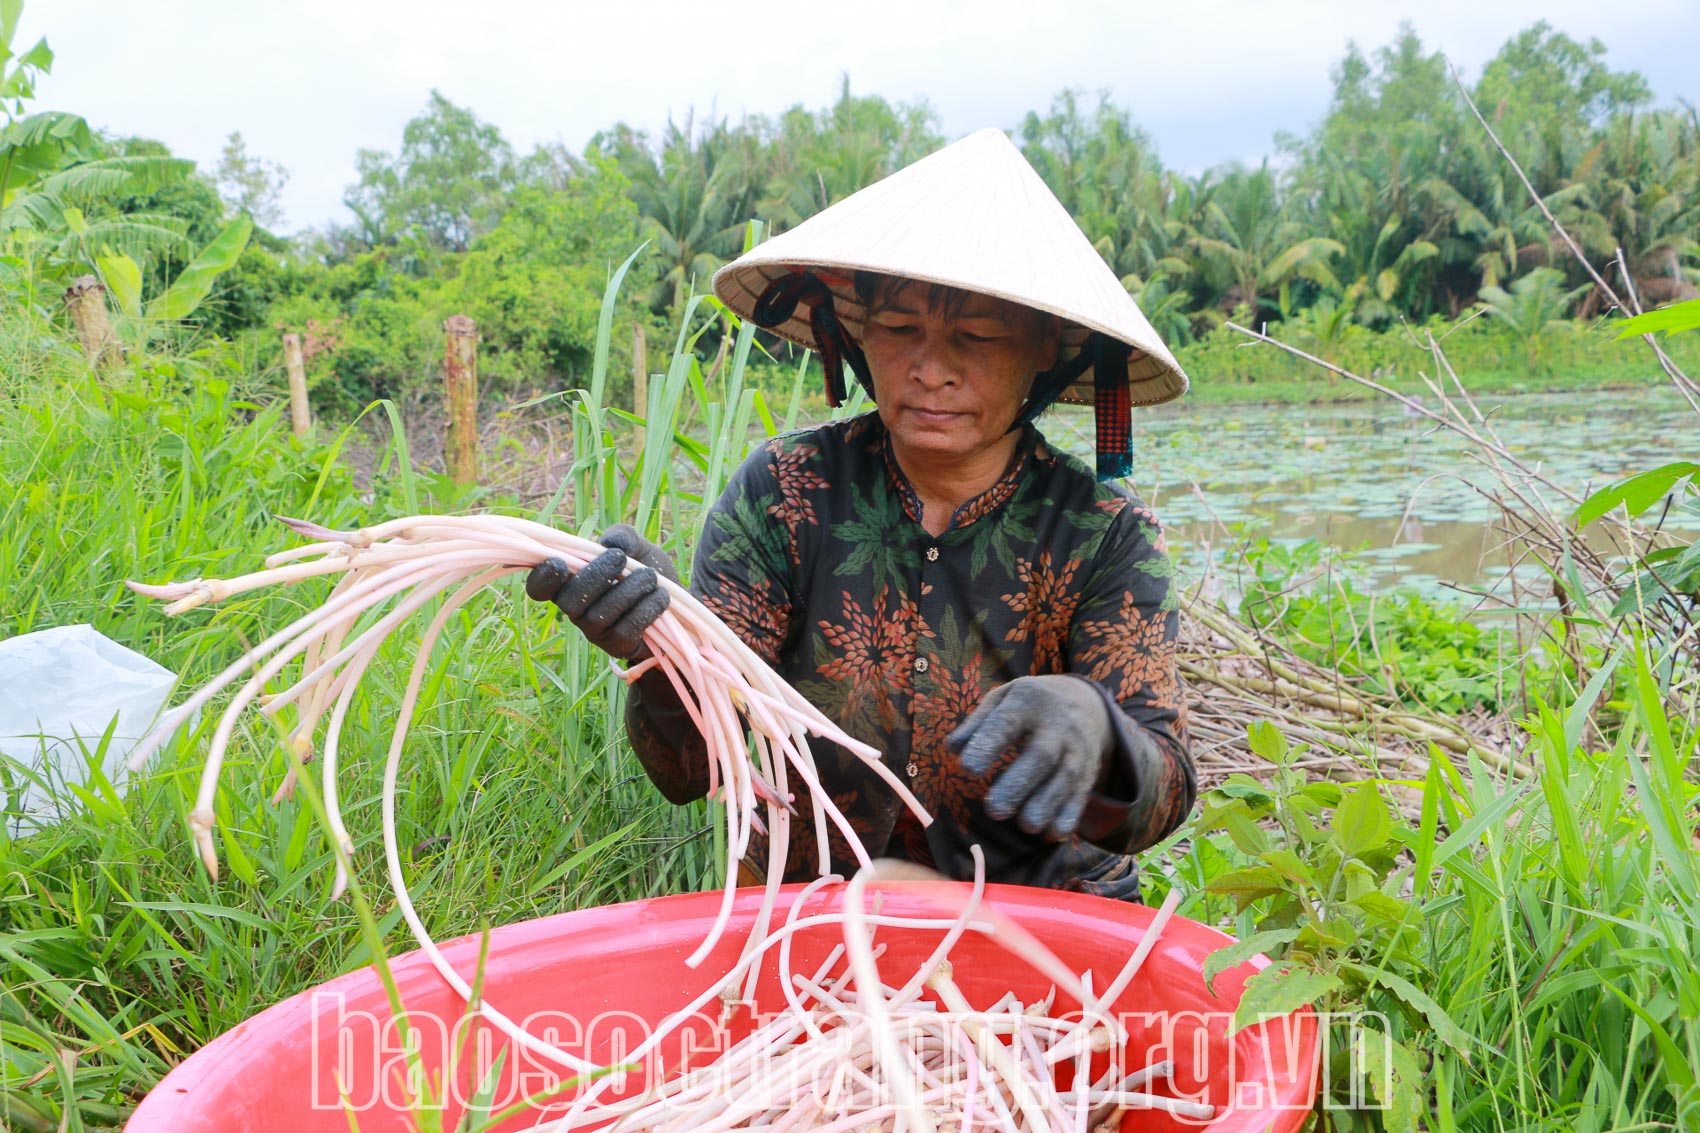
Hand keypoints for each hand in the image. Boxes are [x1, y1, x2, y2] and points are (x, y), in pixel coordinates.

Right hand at [525, 524, 677, 659]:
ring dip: (628, 591)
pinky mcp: (617, 646)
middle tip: (619, 559)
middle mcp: (576, 610)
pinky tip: (660, 596)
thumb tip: (612, 543)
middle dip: (594, 577)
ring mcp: (595, 631)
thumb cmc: (646, 570)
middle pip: (569, 601)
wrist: (676, 601)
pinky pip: (625, 630)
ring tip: (650, 577)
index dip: (541, 578)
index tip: (558, 563)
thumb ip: (623, 536)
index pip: (539, 587)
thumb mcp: (637, 547)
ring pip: (599, 616)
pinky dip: (646, 609)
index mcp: (571, 582)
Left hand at [948, 675, 1112, 839]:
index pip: (1006, 722)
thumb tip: (953, 749)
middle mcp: (1057, 726)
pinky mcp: (1088, 772)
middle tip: (994, 811)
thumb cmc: (1029, 705)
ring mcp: (1077, 750)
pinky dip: (1070, 815)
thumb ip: (976, 724)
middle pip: (1041, 756)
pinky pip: (1082, 794)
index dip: (988, 744)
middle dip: (1019, 784)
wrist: (1084, 702)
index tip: (967, 768)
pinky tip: (1053, 833)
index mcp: (1028, 701)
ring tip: (1026, 826)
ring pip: (1066, 778)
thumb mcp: (1002, 699)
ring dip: (1047, 805)